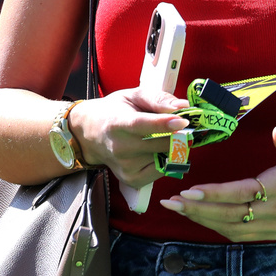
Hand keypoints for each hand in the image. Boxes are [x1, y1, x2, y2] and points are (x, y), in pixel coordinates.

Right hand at [68, 88, 190, 187]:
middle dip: (178, 136)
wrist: (90, 134)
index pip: (141, 125)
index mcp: (118, 123)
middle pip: (158, 144)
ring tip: (163, 136)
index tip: (183, 121)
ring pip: (163, 157)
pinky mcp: (131, 179)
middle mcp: (119, 148)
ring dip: (171, 147)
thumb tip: (182, 107)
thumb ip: (157, 99)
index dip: (163, 123)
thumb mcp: (133, 95)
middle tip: (185, 127)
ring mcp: (125, 166)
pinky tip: (157, 150)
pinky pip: (160, 170)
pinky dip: (165, 160)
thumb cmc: (115, 110)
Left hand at [160, 127, 275, 241]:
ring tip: (180, 209)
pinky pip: (241, 235)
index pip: (239, 193)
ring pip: (231, 228)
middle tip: (170, 203)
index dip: (213, 194)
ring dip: (203, 220)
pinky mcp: (274, 232)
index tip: (189, 190)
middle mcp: (273, 211)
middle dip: (196, 209)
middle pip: (228, 215)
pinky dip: (219, 228)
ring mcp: (273, 225)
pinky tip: (204, 218)